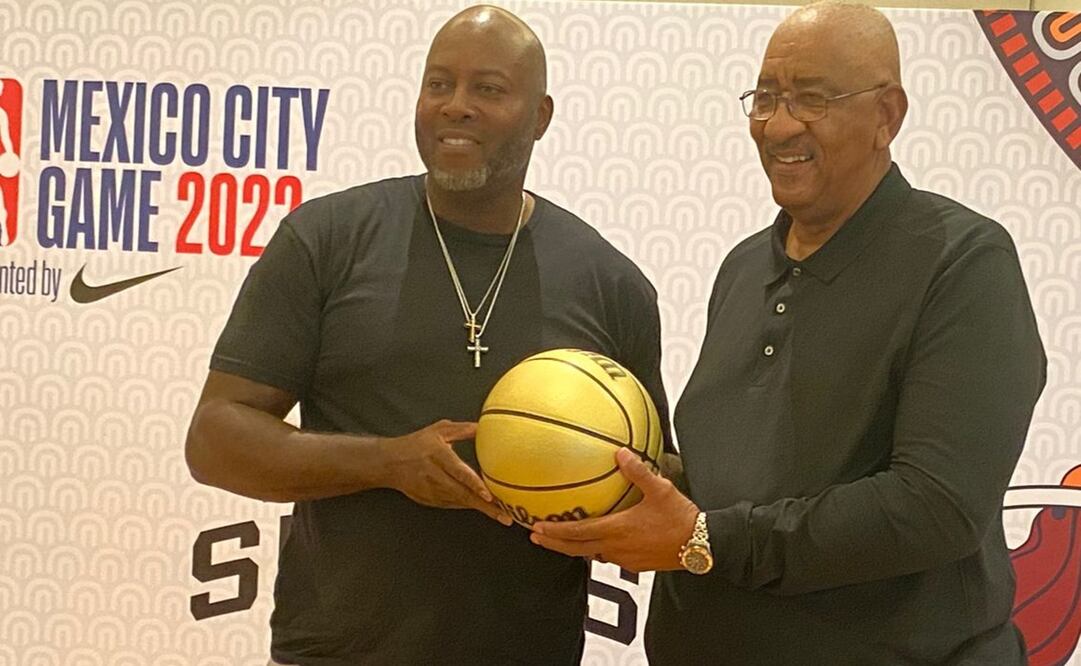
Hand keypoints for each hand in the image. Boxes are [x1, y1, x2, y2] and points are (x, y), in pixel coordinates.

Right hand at [381, 420, 511, 525]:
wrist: (388, 463)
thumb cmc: (416, 444)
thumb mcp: (438, 431)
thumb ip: (462, 429)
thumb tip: (484, 425)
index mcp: (438, 456)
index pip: (459, 472)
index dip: (475, 485)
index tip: (489, 495)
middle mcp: (434, 475)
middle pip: (462, 494)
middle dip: (484, 506)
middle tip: (503, 515)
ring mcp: (431, 491)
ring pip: (458, 502)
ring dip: (478, 508)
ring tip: (500, 514)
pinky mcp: (429, 500)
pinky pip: (452, 504)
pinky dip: (466, 506)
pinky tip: (481, 507)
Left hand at [530, 447, 698, 571]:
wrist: (701, 545)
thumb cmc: (680, 518)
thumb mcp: (659, 489)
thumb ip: (637, 471)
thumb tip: (620, 452)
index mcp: (617, 530)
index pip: (578, 533)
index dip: (555, 532)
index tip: (537, 529)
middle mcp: (616, 548)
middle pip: (577, 550)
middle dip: (554, 544)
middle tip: (536, 538)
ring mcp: (625, 559)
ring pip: (592, 555)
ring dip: (574, 548)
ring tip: (563, 539)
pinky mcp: (636, 565)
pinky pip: (609, 558)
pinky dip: (595, 550)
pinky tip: (598, 542)